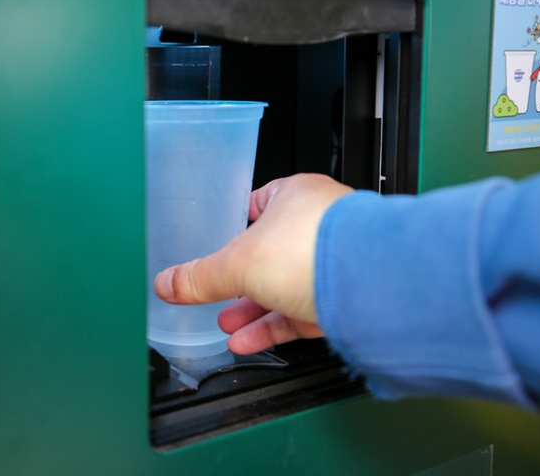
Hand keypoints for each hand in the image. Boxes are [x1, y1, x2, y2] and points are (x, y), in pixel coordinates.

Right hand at [154, 173, 353, 354]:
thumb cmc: (316, 249)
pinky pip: (303, 313)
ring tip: (227, 325)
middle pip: (270, 254)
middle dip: (239, 281)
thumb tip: (168, 283)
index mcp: (295, 196)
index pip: (258, 205)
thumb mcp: (238, 263)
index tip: (217, 243)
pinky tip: (249, 341)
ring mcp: (335, 263)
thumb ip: (200, 276)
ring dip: (253, 309)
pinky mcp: (345, 298)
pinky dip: (275, 328)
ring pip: (286, 287)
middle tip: (215, 295)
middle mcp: (319, 225)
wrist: (372, 284)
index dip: (234, 226)